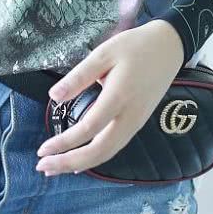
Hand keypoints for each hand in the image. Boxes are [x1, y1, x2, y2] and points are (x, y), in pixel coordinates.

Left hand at [35, 20, 184, 175]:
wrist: (170, 47)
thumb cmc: (136, 46)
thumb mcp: (104, 52)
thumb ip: (79, 76)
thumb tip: (53, 96)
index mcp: (119, 97)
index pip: (88, 128)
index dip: (64, 142)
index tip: (43, 149)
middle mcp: (130, 117)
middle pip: (99, 151)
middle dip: (70, 163)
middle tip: (44, 167)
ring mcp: (136, 122)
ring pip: (108, 153)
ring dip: (82, 163)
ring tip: (57, 166)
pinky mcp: (138, 122)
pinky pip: (115, 146)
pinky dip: (96, 157)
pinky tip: (82, 158)